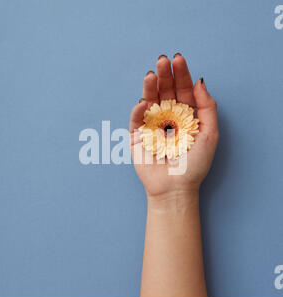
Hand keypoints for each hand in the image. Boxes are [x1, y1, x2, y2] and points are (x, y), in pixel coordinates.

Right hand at [130, 54, 218, 196]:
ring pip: (149, 101)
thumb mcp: (210, 134)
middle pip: (165, 92)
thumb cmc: (194, 165)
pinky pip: (136, 120)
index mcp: (186, 116)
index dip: (181, 74)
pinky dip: (138, 110)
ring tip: (151, 74)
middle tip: (162, 60)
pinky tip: (143, 102)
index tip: (178, 59)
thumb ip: (207, 107)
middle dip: (164, 75)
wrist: (175, 189)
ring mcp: (152, 126)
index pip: (182, 91)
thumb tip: (199, 81)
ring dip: (150, 87)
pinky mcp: (138, 136)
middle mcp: (168, 118)